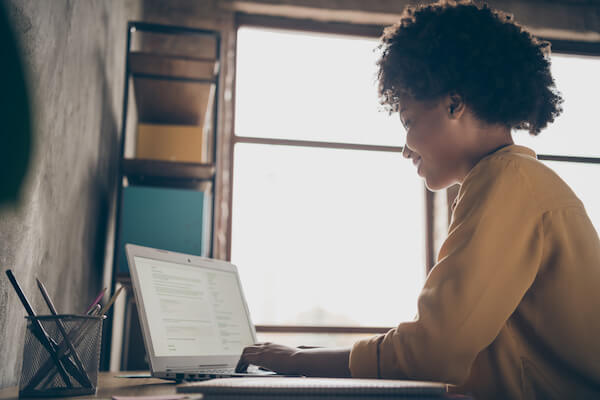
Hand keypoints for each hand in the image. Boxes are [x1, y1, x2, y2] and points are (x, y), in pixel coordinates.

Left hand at [236, 343, 350, 377]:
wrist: (300, 359)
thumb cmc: (298, 360)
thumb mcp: (286, 358)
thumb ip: (278, 359)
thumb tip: (274, 363)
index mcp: (273, 345)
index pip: (257, 346)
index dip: (252, 352)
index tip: (249, 359)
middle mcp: (266, 345)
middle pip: (249, 347)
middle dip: (244, 355)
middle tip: (240, 364)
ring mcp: (263, 350)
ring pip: (245, 352)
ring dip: (241, 360)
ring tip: (238, 369)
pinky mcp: (261, 357)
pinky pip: (246, 359)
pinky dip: (241, 364)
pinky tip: (240, 371)